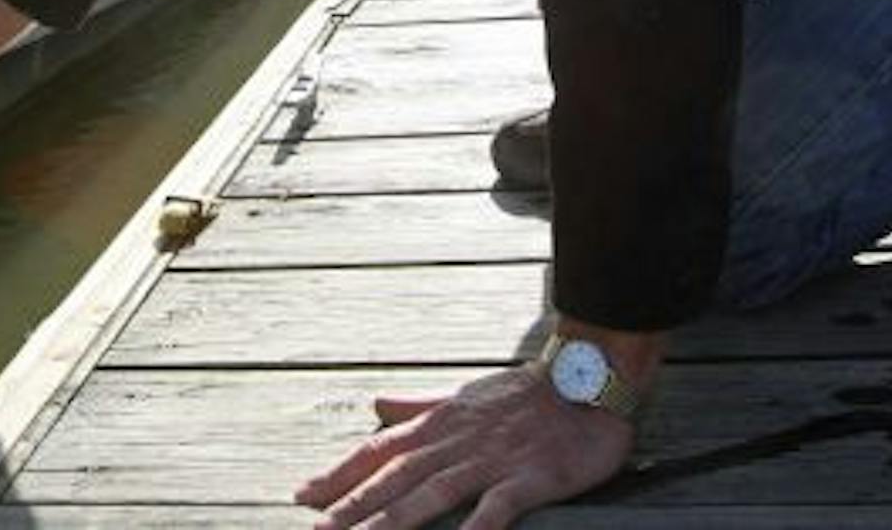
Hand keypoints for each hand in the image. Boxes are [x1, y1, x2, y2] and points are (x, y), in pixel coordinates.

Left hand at [294, 364, 635, 528]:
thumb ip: (418, 404)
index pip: (379, 450)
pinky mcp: (530, 477)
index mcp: (439, 422)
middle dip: (353, 505)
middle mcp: (456, 441)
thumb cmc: (524, 392)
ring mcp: (492, 460)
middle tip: (317, 529)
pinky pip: (497, 506)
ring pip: (432, 493)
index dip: (339, 473)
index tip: (302, 495)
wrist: (588, 377)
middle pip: (396, 477)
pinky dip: (475, 526)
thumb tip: (376, 404)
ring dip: (393, 521)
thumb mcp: (462, 394)